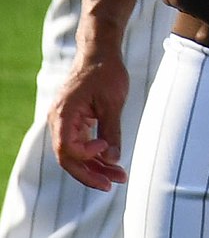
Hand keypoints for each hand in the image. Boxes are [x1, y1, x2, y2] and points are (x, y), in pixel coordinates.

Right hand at [48, 52, 129, 189]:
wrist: (101, 52)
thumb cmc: (106, 71)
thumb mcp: (112, 102)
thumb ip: (112, 131)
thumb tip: (113, 159)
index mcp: (63, 113)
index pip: (66, 148)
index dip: (85, 155)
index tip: (105, 147)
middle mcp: (59, 120)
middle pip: (68, 158)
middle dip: (91, 173)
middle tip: (112, 184)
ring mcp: (66, 123)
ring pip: (76, 155)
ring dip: (96, 168)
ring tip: (120, 177)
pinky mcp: (75, 123)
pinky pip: (82, 146)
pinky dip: (96, 156)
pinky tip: (114, 165)